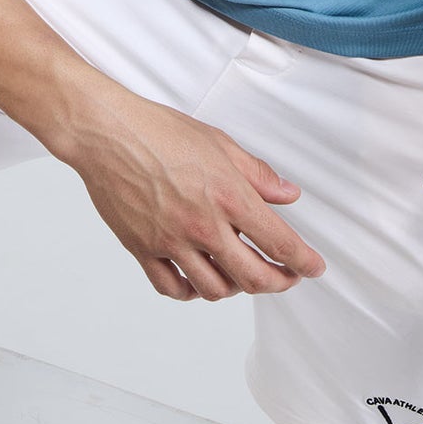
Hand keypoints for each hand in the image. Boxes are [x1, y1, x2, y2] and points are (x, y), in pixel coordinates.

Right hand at [63, 81, 328, 301]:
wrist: (108, 134)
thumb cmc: (159, 131)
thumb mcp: (220, 143)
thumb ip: (257, 174)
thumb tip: (287, 195)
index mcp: (227, 195)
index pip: (278, 241)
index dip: (303, 261)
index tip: (314, 268)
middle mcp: (203, 225)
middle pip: (253, 277)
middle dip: (278, 282)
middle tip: (286, 278)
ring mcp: (172, 242)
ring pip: (214, 290)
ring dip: (235, 289)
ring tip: (242, 276)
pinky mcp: (143, 250)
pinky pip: (172, 288)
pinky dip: (190, 293)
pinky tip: (198, 282)